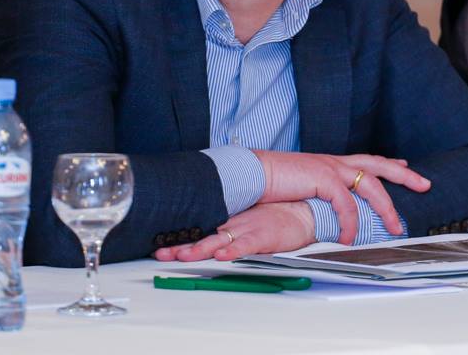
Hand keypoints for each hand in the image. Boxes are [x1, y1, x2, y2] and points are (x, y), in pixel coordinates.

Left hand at [153, 201, 316, 261]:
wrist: (307, 212)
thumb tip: (209, 241)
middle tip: (161, 253)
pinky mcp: (264, 236)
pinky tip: (222, 255)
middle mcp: (235, 225)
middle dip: (181, 246)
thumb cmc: (279, 219)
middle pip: (203, 236)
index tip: (160, 245)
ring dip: (201, 248)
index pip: (201, 229)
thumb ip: (231, 230)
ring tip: (183, 254)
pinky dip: (234, 250)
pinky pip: (246, 244)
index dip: (180, 237)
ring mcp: (249, 229)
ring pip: (219, 240)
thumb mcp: (250, 223)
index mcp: (231, 221)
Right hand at [254, 151, 429, 242]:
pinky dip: (351, 223)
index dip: (389, 163)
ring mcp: (331, 167)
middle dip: (405, 175)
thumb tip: (328, 201)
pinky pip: (347, 204)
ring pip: (372, 185)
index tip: (405, 165)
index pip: (368, 160)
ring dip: (386, 208)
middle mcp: (336, 162)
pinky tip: (350, 238)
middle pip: (380, 165)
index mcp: (332, 162)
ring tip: (396, 227)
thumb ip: (320, 192)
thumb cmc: (272, 182)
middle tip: (425, 184)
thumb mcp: (303, 186)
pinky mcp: (323, 177)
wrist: (251, 174)